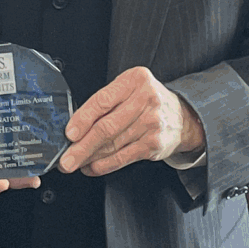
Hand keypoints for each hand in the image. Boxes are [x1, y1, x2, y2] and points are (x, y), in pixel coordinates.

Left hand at [57, 67, 202, 176]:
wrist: (182, 118)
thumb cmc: (147, 101)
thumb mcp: (130, 88)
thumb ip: (106, 100)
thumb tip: (75, 125)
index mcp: (135, 80)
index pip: (103, 101)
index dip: (82, 119)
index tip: (69, 134)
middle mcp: (146, 100)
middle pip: (106, 127)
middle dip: (82, 146)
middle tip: (66, 159)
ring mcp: (152, 124)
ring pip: (112, 145)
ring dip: (89, 158)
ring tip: (75, 163)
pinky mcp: (153, 145)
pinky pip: (122, 158)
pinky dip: (103, 165)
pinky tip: (92, 167)